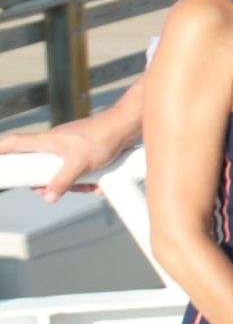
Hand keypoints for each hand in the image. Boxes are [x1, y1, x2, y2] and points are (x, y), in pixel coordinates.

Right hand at [0, 116, 126, 201]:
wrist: (129, 127)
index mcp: (47, 141)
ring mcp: (70, 148)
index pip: (16, 143)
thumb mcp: (79, 163)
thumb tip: (49, 196)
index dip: (1, 150)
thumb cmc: (102, 137)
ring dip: (72, 184)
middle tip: (53, 192)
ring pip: (62, 173)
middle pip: (39, 168)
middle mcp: (55, 144)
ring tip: (86, 186)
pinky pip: (78, 171)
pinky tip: (98, 185)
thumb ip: (62, 182)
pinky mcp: (85, 153)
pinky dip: (86, 180)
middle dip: (47, 184)